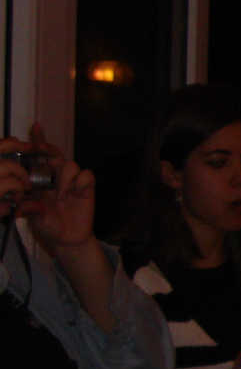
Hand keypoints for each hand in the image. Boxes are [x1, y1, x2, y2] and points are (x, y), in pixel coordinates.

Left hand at [2, 128, 92, 251]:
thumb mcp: (35, 218)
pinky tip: (77, 194)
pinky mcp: (87, 189)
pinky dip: (82, 183)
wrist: (68, 240)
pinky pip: (87, 176)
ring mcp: (72, 183)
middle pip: (54, 154)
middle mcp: (55, 178)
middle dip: (48, 149)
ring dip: (65, 179)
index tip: (35, 128)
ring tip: (62, 196)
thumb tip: (25, 202)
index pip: (37, 158)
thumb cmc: (48, 226)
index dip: (38, 141)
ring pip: (70, 165)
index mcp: (40, 180)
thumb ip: (31, 208)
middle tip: (42, 149)